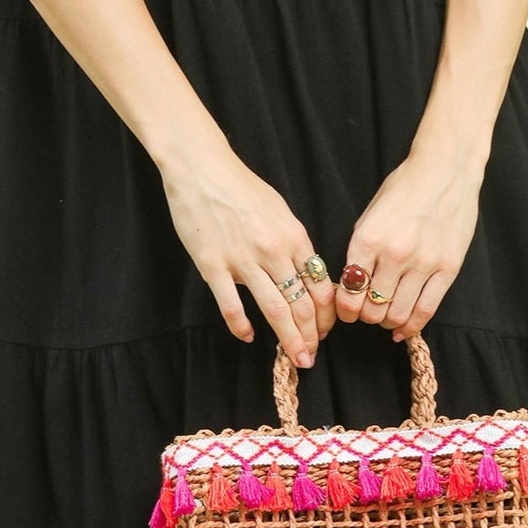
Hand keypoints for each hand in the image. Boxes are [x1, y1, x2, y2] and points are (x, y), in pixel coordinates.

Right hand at [159, 137, 337, 365]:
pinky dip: (242, 326)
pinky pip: (232, 305)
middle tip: (311, 356)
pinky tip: (249, 337)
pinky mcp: (213, 265)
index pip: (320, 286)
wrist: (201, 168)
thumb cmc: (240, 187)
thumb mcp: (279, 210)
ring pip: (275, 309)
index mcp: (294, 236)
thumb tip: (304, 273)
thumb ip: (293, 243)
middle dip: (311, 335)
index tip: (325, 331)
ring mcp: (243, 260)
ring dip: (288, 339)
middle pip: (302, 304)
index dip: (326, 315)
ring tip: (295, 358)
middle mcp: (274, 251)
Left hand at [337, 149, 484, 338]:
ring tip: (386, 316)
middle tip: (367, 312)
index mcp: (368, 239)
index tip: (346, 311)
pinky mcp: (448, 268)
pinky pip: (426, 310)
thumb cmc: (403, 189)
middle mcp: (394, 254)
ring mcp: (423, 263)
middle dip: (365, 317)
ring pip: (398, 314)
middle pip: (372, 309)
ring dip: (387, 322)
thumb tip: (351, 286)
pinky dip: (412, 326)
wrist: (444, 171)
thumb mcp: (369, 215)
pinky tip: (404, 329)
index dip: (344, 310)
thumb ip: (360, 251)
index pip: (348, 292)